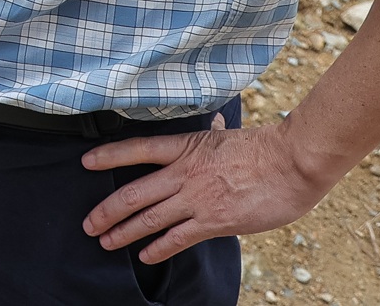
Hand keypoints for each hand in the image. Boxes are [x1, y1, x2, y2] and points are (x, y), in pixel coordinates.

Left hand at [80, 114, 331, 263]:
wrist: (292, 164)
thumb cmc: (265, 148)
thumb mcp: (228, 135)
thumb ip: (212, 135)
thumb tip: (211, 124)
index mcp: (186, 147)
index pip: (138, 149)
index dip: (109, 156)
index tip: (86, 162)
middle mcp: (184, 173)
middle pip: (134, 192)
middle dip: (107, 210)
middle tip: (89, 223)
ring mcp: (197, 199)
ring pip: (150, 218)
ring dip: (124, 232)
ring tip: (105, 241)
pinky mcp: (214, 222)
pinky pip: (178, 238)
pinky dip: (158, 248)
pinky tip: (145, 255)